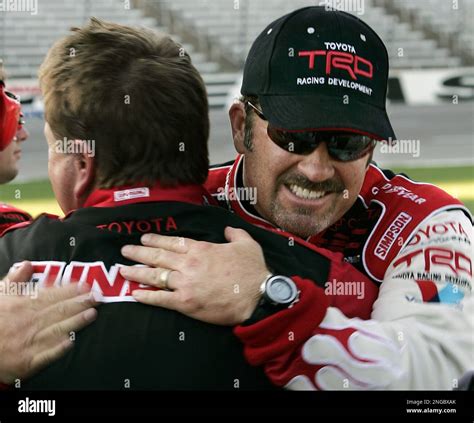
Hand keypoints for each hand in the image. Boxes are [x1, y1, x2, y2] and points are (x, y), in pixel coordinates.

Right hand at [0, 262, 97, 384]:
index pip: (50, 295)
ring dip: (75, 322)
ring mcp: (27, 343)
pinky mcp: (27, 362)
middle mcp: (26, 323)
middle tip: (97, 297)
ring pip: (56, 330)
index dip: (69, 289)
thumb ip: (14, 281)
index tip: (85, 284)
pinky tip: (71, 342)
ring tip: (92, 314)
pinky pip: (45, 355)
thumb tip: (27, 265)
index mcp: (20, 306)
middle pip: (58, 311)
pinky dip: (58, 349)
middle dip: (79, 303)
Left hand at [120, 227, 269, 324]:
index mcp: (201, 249)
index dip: (156, 240)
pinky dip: (147, 296)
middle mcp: (189, 264)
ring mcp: (185, 284)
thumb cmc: (252, 270)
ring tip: (123, 270)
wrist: (256, 296)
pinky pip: (161, 299)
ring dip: (137, 272)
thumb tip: (228, 230)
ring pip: (155, 276)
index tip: (143, 239)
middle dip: (139, 253)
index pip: (173, 243)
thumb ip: (234, 234)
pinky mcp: (185, 303)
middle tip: (125, 251)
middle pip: (158, 257)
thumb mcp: (247, 244)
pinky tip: (135, 293)